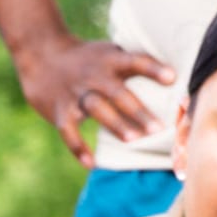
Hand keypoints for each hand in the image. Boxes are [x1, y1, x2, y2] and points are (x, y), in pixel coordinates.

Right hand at [13, 36, 174, 168]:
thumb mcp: (110, 52)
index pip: (135, 61)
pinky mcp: (59, 110)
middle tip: (157, 128)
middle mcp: (94, 75)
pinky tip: (91, 163)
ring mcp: (76, 93)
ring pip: (97, 109)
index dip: (153, 69)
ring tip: (133, 141)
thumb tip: (174, 77)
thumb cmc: (87, 59)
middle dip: (138, 111)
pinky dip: (78, 147)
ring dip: (115, 124)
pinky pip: (68, 131)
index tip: (172, 78)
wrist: (43, 55)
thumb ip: (135, 63)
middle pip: (118, 92)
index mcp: (111, 60)